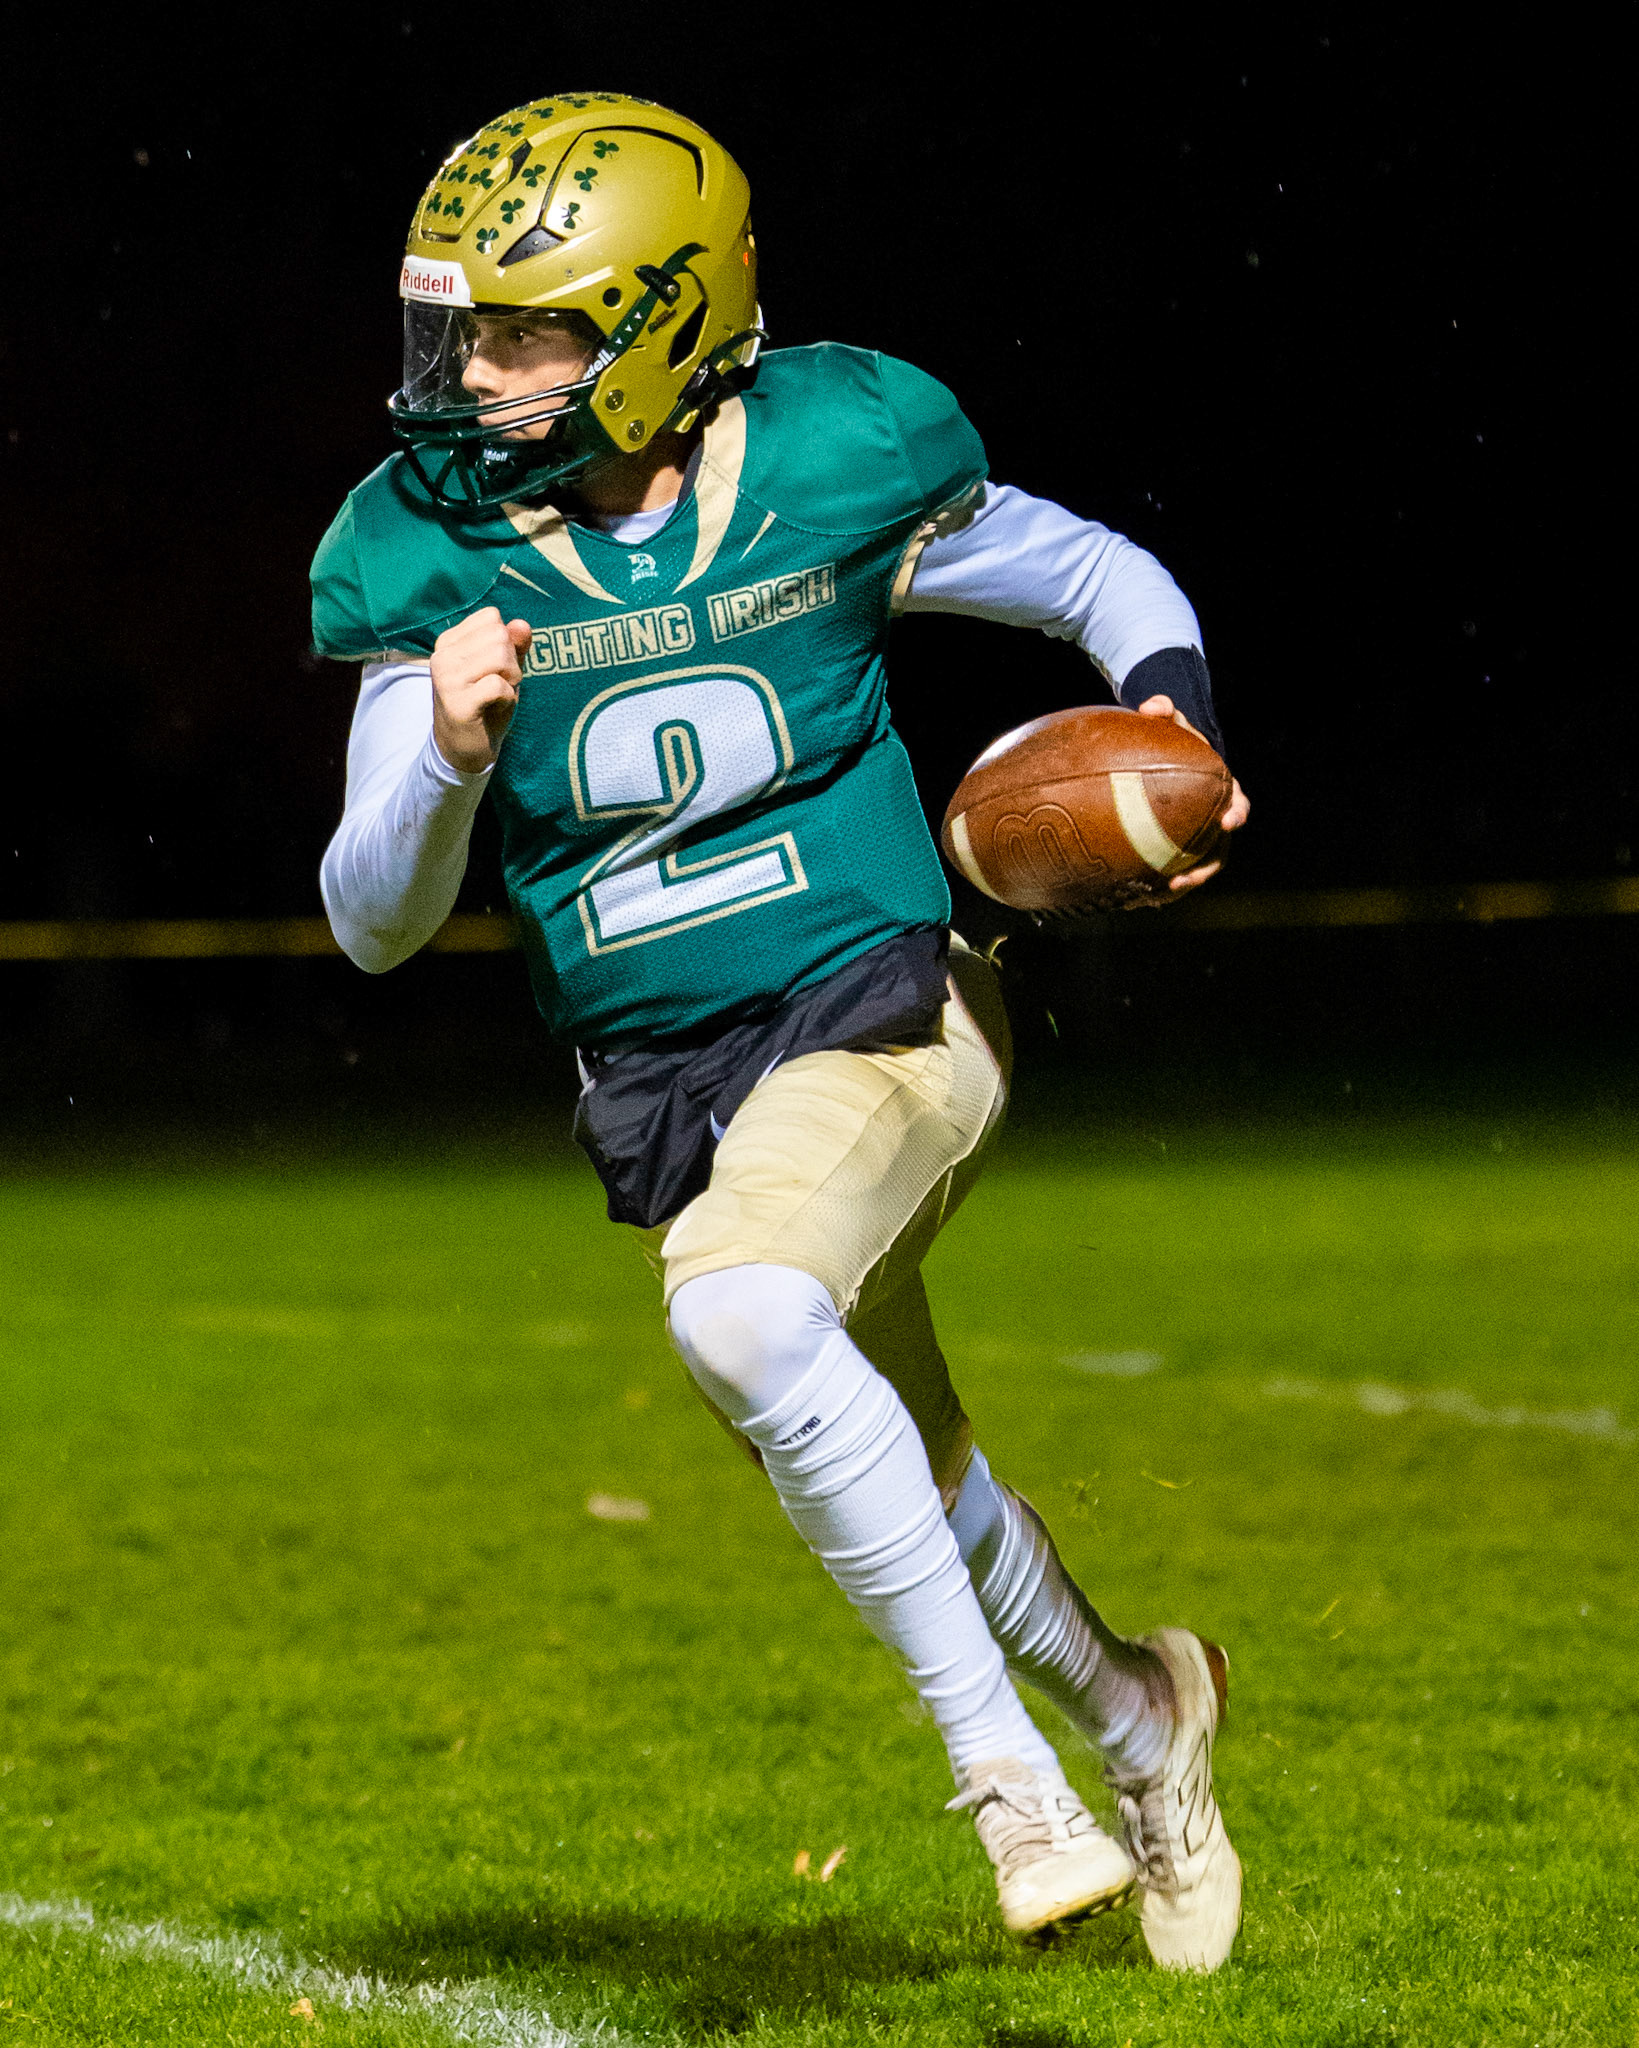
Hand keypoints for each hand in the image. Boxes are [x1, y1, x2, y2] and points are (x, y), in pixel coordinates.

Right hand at [430, 608, 532, 773]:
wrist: (464, 750)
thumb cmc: (486, 705)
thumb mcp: (503, 670)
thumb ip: (514, 645)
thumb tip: (522, 624)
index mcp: (448, 642)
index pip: (491, 618)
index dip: (506, 643)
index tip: (494, 668)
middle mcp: (442, 655)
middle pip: (499, 635)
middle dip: (511, 662)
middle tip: (498, 686)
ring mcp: (447, 679)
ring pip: (500, 656)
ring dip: (511, 680)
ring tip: (497, 696)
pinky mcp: (457, 703)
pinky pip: (499, 685)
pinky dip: (507, 698)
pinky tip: (493, 708)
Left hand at [1133, 694, 1249, 897]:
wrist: (1172, 757)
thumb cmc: (1177, 739)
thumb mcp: (1174, 722)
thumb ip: (1165, 709)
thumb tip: (1150, 707)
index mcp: (1224, 792)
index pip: (1239, 805)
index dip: (1237, 815)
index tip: (1229, 822)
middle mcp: (1216, 820)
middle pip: (1219, 852)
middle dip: (1205, 869)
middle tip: (1184, 881)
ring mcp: (1200, 838)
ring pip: (1197, 868)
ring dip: (1182, 884)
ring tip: (1159, 894)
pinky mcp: (1181, 849)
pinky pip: (1173, 869)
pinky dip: (1159, 883)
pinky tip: (1135, 894)